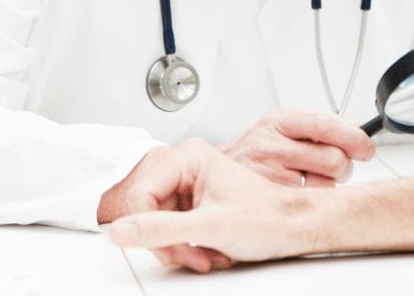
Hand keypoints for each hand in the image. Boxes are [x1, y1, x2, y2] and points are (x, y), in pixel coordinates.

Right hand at [109, 139, 310, 268]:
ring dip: (180, 249)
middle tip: (192, 255)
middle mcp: (187, 168)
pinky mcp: (195, 205)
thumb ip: (161, 229)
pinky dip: (188, 248)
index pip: (140, 195)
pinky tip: (209, 251)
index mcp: (189, 158)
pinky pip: (173, 231)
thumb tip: (121, 230)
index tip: (166, 249)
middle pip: (148, 212)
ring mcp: (191, 187)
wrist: (293, 227)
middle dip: (169, 243)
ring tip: (206, 254)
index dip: (147, 228)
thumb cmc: (266, 217)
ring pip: (159, 225)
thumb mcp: (209, 227)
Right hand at [218, 109, 374, 187]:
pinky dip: (313, 199)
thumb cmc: (252, 155)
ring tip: (312, 180)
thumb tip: (358, 139)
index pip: (326, 124)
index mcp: (277, 122)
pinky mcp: (267, 199)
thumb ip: (314, 130)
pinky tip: (302, 194)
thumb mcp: (278, 130)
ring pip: (325, 183)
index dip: (353, 138)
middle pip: (333, 158)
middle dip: (344, 166)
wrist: (211, 178)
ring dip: (328, 185)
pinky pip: (309, 202)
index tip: (366, 147)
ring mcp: (267, 173)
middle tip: (338, 168)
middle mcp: (270, 144)